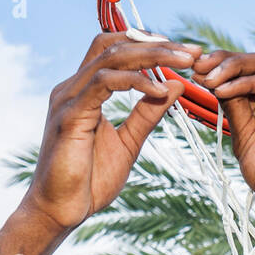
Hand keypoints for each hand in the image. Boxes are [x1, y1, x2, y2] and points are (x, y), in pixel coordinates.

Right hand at [21, 32, 202, 231]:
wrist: (61, 211)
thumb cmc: (89, 180)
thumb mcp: (129, 142)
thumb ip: (148, 113)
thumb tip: (176, 84)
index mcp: (84, 91)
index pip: (115, 49)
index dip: (148, 43)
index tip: (184, 51)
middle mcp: (72, 88)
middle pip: (115, 46)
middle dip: (156, 44)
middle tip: (192, 51)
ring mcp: (68, 99)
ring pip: (110, 58)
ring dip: (151, 56)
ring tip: (183, 62)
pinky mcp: (69, 115)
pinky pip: (103, 84)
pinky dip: (134, 82)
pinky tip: (158, 89)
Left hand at [190, 49, 254, 237]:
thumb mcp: (244, 137)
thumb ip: (234, 107)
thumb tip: (212, 79)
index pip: (244, 72)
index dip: (219, 66)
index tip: (193, 70)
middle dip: (224, 60)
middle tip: (199, 67)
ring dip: (235, 66)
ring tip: (210, 77)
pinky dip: (249, 82)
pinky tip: (226, 90)